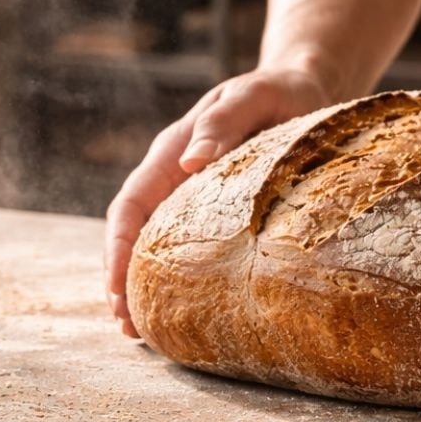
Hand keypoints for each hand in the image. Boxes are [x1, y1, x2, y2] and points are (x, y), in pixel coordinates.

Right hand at [105, 67, 331, 336]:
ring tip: (144, 333)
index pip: (131, 205)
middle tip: (128, 326)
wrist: (304, 88)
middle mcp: (174, 178)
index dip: (118, 248)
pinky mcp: (217, 212)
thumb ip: (223, 124)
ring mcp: (192, 196)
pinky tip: (184, 310)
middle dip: (123, 280)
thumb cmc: (279, 91)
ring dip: (146, 286)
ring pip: (156, 246)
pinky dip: (179, 280)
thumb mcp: (253, 96)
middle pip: (134, 234)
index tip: (116, 288)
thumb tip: (191, 162)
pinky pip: (189, 248)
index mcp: (172, 152)